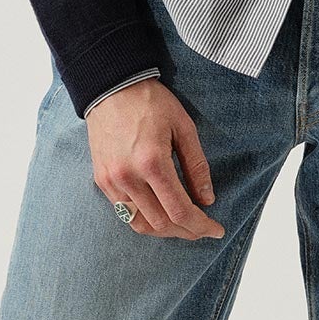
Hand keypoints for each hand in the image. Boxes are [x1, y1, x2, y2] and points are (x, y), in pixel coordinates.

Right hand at [86, 79, 224, 239]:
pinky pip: (124, 212)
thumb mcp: (184, 127)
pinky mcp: (101, 180)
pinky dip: (145, 219)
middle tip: (203, 227)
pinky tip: (160, 213)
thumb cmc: (149, 102)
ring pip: (140, 224)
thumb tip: (206, 199)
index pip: (180, 211)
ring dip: (165, 230)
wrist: (111, 88)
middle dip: (187, 231)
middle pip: (161, 224)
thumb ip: (197, 166)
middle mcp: (128, 177)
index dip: (201, 226)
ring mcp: (111, 181)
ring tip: (183, 225)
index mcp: (152, 163)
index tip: (216, 230)